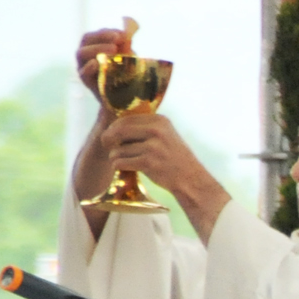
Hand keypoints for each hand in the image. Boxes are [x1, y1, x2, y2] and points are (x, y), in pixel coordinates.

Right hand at [75, 25, 132, 109]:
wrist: (125, 99)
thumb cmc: (125, 74)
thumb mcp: (128, 56)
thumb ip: (126, 43)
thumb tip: (131, 24)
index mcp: (93, 46)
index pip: (95, 34)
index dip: (106, 31)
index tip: (122, 34)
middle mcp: (85, 55)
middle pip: (86, 39)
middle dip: (102, 36)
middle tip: (118, 39)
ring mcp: (83, 67)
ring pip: (81, 53)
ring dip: (97, 48)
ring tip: (114, 50)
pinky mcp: (85, 81)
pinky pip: (83, 73)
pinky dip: (90, 66)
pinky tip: (98, 63)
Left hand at [97, 112, 219, 209]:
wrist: (191, 179)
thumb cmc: (175, 158)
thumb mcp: (166, 135)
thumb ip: (146, 128)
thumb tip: (115, 126)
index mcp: (160, 121)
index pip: (126, 119)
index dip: (113, 127)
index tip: (109, 135)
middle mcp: (157, 131)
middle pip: (119, 131)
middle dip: (108, 139)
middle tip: (106, 146)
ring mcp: (153, 147)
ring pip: (118, 149)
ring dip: (115, 156)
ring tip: (122, 161)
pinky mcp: (149, 162)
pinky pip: (121, 162)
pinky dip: (118, 166)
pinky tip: (123, 168)